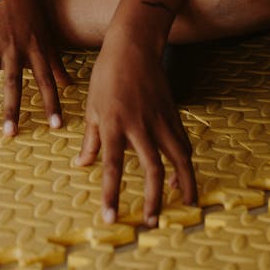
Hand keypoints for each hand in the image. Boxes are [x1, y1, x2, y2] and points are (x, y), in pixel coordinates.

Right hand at [0, 0, 69, 135]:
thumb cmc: (27, 9)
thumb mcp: (45, 31)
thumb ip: (54, 60)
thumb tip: (69, 84)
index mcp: (35, 47)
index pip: (46, 79)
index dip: (51, 102)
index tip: (56, 125)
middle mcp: (14, 49)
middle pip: (13, 83)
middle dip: (11, 109)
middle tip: (10, 134)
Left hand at [76, 36, 195, 225]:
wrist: (133, 46)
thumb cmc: (107, 75)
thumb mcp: (92, 106)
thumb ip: (90, 139)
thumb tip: (82, 164)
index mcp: (113, 123)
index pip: (111, 166)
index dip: (110, 193)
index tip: (110, 218)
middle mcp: (138, 125)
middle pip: (152, 169)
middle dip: (154, 199)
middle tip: (152, 223)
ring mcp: (159, 119)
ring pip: (178, 157)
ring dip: (184, 183)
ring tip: (186, 204)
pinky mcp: (173, 114)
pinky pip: (182, 143)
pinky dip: (184, 162)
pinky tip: (182, 175)